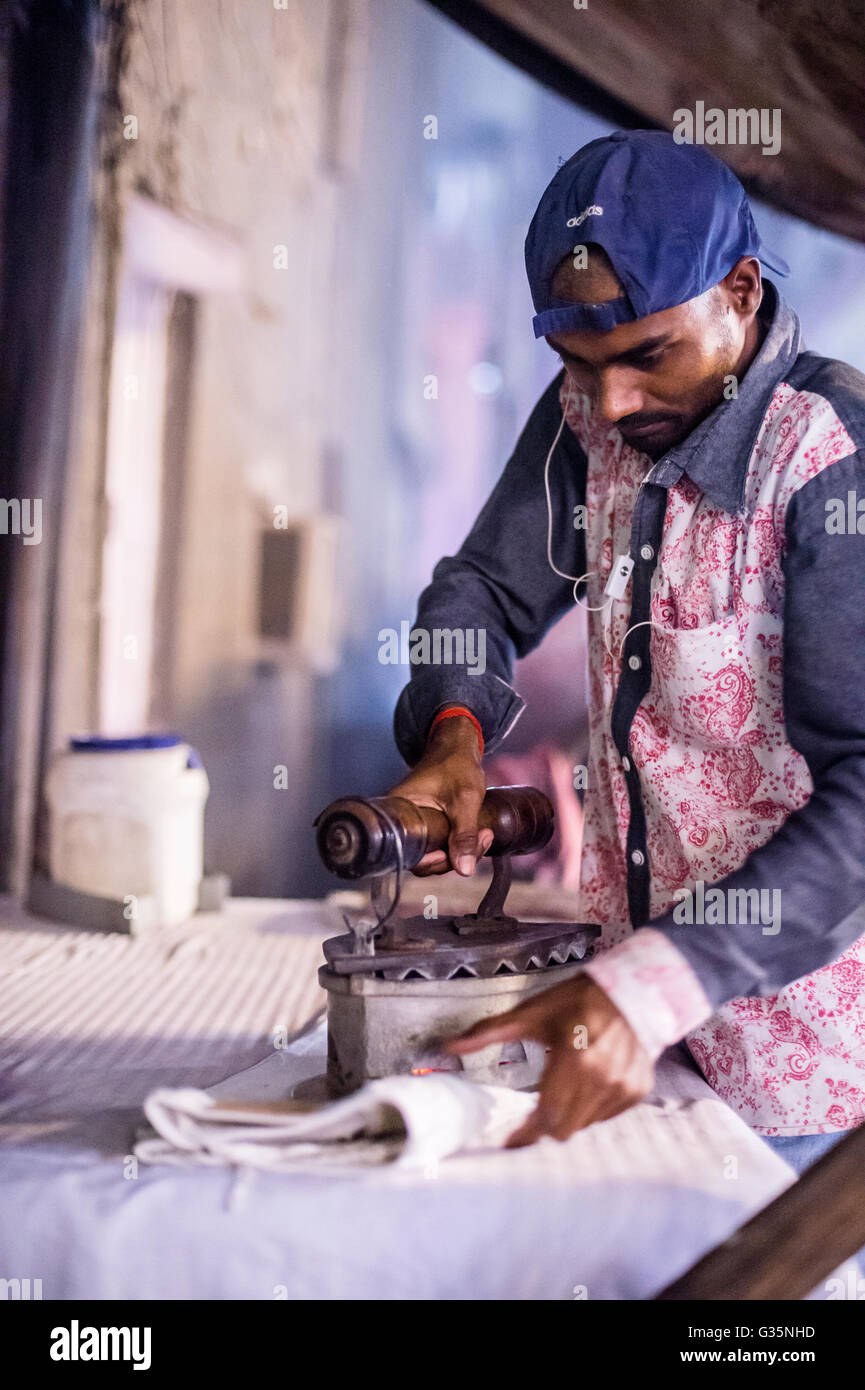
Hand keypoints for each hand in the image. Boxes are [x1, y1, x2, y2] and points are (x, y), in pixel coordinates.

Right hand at [387, 707, 492, 876]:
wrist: (457, 745)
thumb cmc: (456, 764)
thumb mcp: (465, 800)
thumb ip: (464, 835)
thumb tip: (465, 869)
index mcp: (399, 811)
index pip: (410, 855)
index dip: (433, 862)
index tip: (456, 854)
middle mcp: (402, 819)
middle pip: (424, 858)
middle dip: (455, 856)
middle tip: (481, 840)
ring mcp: (415, 821)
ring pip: (435, 851)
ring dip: (462, 849)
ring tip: (484, 834)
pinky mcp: (427, 821)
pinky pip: (440, 842)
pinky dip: (460, 842)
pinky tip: (479, 834)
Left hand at [446, 974, 653, 1144]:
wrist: (632, 990)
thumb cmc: (578, 1000)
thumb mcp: (531, 1013)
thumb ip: (489, 1032)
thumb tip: (450, 1046)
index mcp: (574, 1059)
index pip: (546, 1114)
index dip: (526, 1134)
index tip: (509, 1142)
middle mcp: (602, 1078)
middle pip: (563, 1129)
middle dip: (545, 1123)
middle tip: (536, 1107)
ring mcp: (623, 1087)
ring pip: (584, 1125)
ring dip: (569, 1114)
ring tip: (566, 1085)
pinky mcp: (637, 1091)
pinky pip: (605, 1116)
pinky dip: (592, 1107)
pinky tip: (588, 1081)